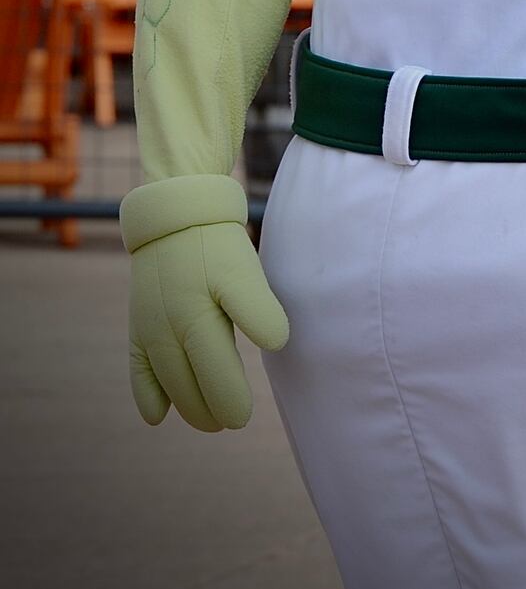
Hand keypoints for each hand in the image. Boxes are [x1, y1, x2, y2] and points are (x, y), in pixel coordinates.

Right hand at [128, 219, 288, 430]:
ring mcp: (148, 332)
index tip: (243, 419)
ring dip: (185, 406)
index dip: (231, 402)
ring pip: (166, 384)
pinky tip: (156, 417)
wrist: (177, 215)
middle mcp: (167, 335)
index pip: (216, 378)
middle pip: (188, 388)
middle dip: (209, 410)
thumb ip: (259, 310)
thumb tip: (276, 344)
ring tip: (205, 421)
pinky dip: (146, 395)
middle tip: (230, 423)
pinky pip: (138, 371)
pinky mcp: (137, 325)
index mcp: (197, 324)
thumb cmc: (217, 246)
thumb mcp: (245, 274)